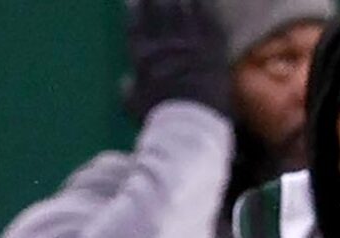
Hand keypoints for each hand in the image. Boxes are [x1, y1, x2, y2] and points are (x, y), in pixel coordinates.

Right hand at [123, 0, 231, 120]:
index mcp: (143, 57)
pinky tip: (204, 1)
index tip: (132, 0)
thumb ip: (129, 89)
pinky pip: (209, 19)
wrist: (192, 123)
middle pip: (160, 10)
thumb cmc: (160, 118)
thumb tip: (126, 80)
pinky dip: (206, 7)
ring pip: (185, 9)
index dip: (134, 10)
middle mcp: (165, 43)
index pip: (136, 25)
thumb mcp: (135, 106)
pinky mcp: (213, 46)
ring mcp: (190, 42)